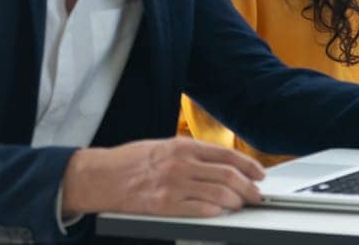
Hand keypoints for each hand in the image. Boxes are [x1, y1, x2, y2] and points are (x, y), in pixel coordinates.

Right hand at [59, 137, 265, 218]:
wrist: (98, 176)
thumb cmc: (129, 161)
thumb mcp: (163, 146)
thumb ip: (191, 154)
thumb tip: (220, 164)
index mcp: (183, 146)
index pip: (227, 155)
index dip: (249, 165)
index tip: (259, 174)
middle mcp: (181, 163)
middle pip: (228, 175)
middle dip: (248, 187)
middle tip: (256, 194)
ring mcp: (173, 184)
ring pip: (218, 193)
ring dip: (235, 201)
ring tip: (241, 205)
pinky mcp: (163, 204)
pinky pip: (199, 209)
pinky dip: (215, 211)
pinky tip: (221, 212)